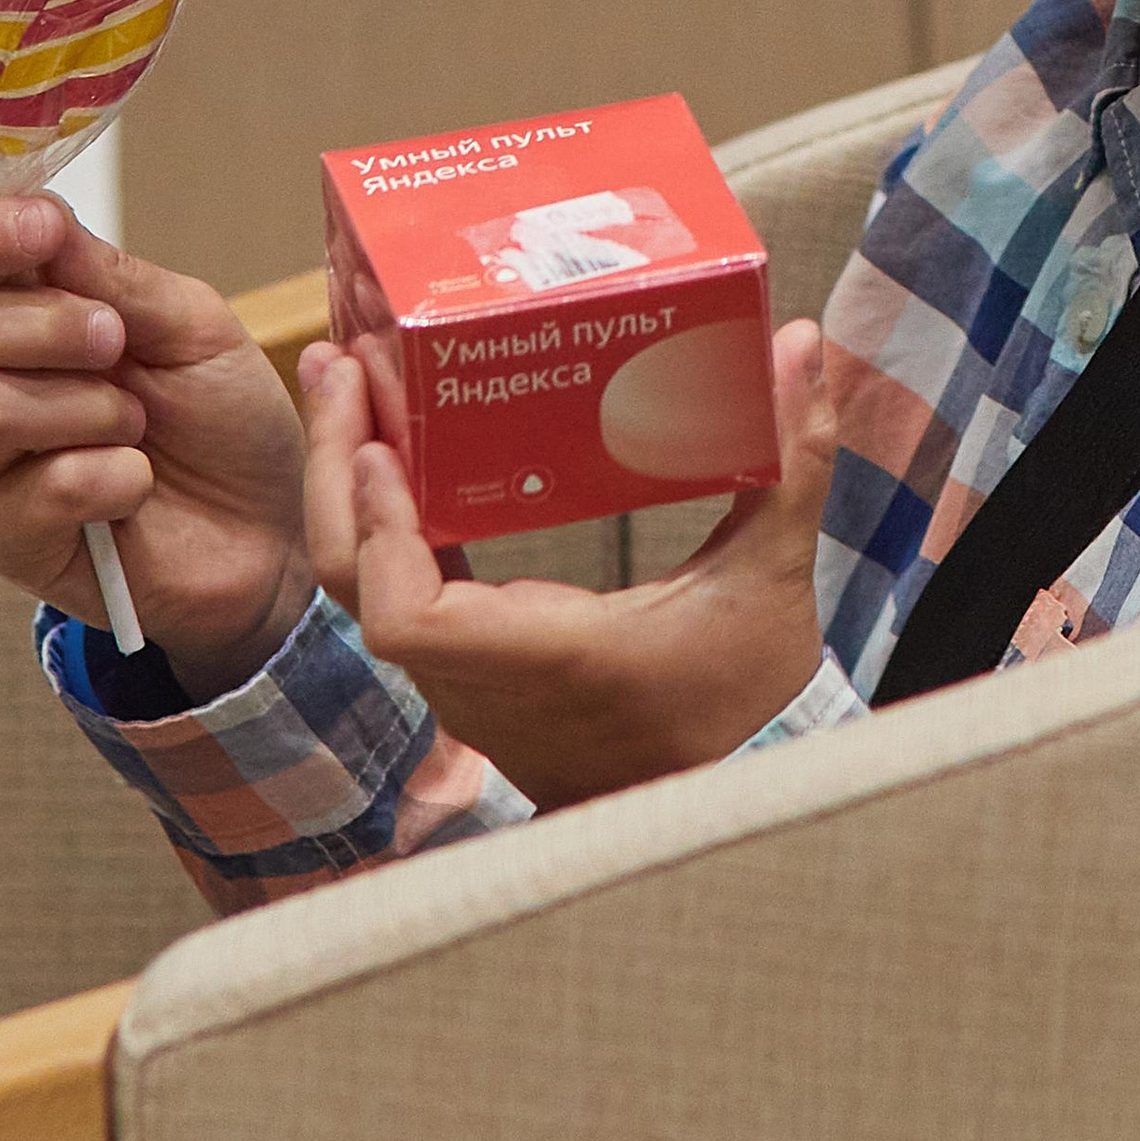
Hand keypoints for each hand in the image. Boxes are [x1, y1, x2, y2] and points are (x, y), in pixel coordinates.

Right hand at [0, 196, 312, 704]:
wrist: (266, 534)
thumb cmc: (224, 420)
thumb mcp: (191, 325)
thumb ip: (113, 277)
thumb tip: (41, 213)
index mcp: (25, 314)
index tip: (42, 229)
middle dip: (39, 322)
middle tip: (114, 339)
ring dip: (88, 407)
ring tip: (137, 425)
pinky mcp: (7, 540)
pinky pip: (37, 488)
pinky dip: (110, 475)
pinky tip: (137, 483)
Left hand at [299, 319, 836, 807]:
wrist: (727, 799)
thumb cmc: (749, 697)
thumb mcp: (774, 575)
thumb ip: (791, 460)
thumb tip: (803, 341)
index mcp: (550, 658)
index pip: (408, 621)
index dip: (379, 537)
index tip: (384, 449)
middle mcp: (489, 681)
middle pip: (359, 591)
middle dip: (337, 473)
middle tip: (336, 362)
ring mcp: (472, 687)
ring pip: (366, 595)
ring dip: (348, 491)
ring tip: (345, 383)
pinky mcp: (475, 678)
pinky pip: (399, 598)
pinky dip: (380, 524)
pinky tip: (385, 450)